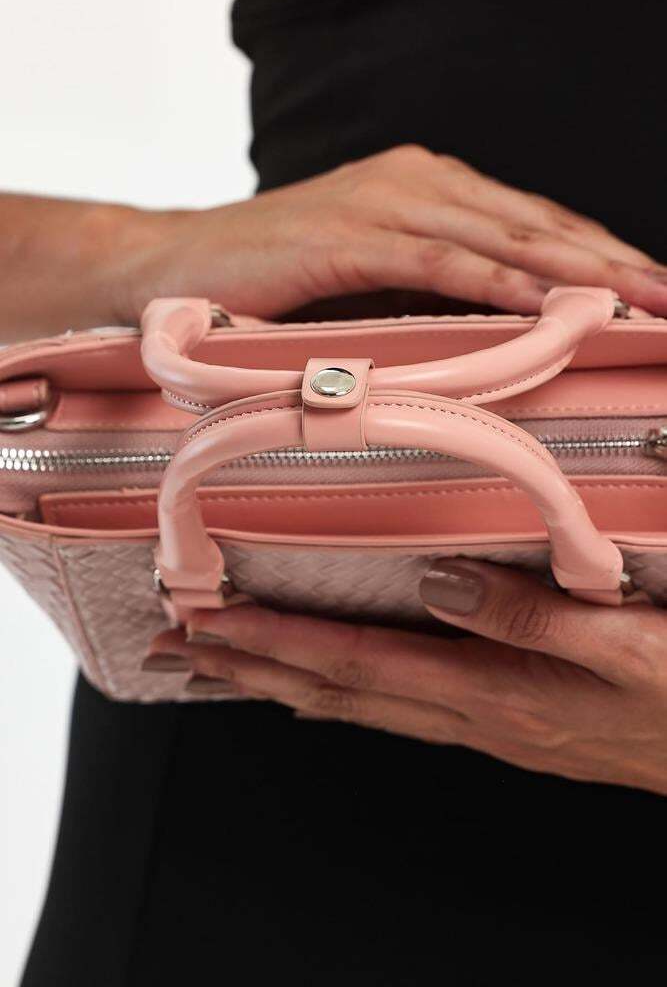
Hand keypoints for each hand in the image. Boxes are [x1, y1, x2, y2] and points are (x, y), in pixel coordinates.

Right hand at [121, 145, 666, 318]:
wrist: (173, 262)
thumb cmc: (273, 278)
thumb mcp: (369, 278)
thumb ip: (428, 290)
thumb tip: (493, 332)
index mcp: (425, 188)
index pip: (531, 220)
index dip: (597, 253)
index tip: (650, 288)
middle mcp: (416, 181)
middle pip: (535, 223)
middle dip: (611, 261)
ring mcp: (384, 203)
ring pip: (501, 237)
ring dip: (576, 271)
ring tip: (638, 301)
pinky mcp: (350, 234)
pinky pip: (441, 261)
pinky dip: (499, 283)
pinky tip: (549, 304)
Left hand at [160, 559, 666, 794]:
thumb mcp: (623, 645)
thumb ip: (527, 616)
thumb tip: (437, 582)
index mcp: (493, 693)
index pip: (360, 664)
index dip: (282, 642)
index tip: (218, 623)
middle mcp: (472, 716)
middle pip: (338, 694)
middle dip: (253, 670)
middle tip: (184, 651)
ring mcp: (481, 725)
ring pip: (356, 706)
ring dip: (282, 686)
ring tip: (223, 670)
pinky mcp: (497, 720)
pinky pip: (392, 708)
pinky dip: (337, 697)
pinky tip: (317, 695)